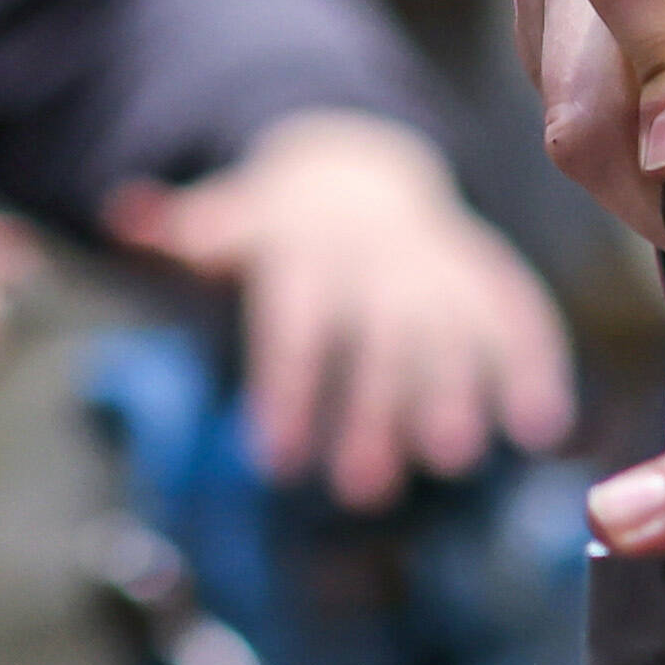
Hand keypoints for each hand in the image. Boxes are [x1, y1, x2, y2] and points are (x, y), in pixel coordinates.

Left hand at [106, 111, 571, 506]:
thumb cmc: (276, 230)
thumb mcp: (225, 223)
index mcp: (307, 249)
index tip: (274, 463)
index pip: (296, 322)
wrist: (356, 172)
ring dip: (456, 392)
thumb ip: (180, 233)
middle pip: (376, 337)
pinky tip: (542, 429)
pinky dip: (534, 366)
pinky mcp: (489, 279)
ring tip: (454, 460)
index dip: (287, 387)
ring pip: (450, 331)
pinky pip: (518, 315)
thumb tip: (123, 213)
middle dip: (371, 411)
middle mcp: (379, 257)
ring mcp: (441, 265)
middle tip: (361, 493)